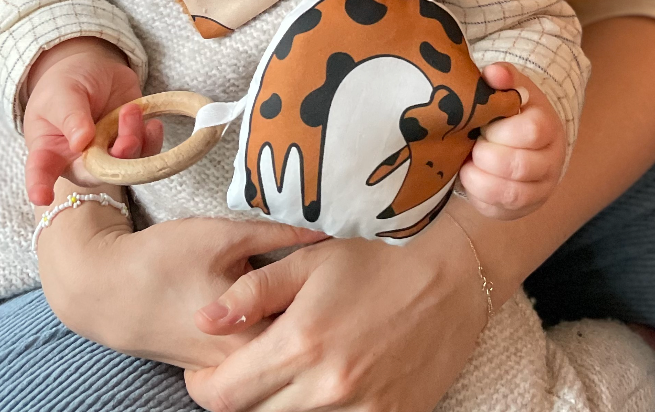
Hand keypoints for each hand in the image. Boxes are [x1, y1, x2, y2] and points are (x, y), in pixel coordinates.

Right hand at [23, 37, 162, 204]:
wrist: (93, 67)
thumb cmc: (65, 83)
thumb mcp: (62, 93)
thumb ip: (70, 117)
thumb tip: (80, 142)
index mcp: (50, 150)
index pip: (41, 173)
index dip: (39, 187)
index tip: (41, 197)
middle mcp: (78, 159)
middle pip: (95, 174)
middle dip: (113, 164)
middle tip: (125, 142)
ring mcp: (106, 152)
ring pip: (124, 164)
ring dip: (134, 143)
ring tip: (131, 111)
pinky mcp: (130, 140)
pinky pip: (145, 151)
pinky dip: (151, 140)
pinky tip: (153, 124)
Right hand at [36, 180, 325, 369]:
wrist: (105, 288)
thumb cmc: (164, 257)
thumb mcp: (226, 234)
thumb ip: (281, 231)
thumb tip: (327, 225)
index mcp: (250, 334)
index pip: (312, 331)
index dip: (336, 305)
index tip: (355, 280)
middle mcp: (241, 364)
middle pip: (300, 352)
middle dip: (322, 323)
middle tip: (340, 291)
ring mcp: (226, 371)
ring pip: (280, 362)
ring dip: (299, 335)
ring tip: (317, 301)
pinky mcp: (213, 367)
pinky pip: (258, 364)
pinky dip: (275, 340)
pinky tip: (284, 312)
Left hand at [186, 210, 486, 411]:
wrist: (452, 276)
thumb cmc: (378, 258)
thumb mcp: (311, 260)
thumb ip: (253, 293)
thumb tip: (202, 320)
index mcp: (301, 343)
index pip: (224, 395)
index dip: (204, 385)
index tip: (207, 368)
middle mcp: (327, 388)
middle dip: (242, 393)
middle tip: (252, 363)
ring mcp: (362, 411)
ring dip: (281, 404)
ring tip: (292, 369)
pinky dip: (324, 411)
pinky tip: (329, 383)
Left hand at [457, 62, 565, 219]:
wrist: (522, 139)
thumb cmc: (510, 111)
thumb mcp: (510, 88)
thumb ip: (503, 77)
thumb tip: (494, 73)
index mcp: (548, 126)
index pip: (531, 131)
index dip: (500, 130)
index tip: (484, 126)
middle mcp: (551, 161)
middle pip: (519, 166)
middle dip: (485, 156)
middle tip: (472, 146)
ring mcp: (539, 189)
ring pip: (511, 194)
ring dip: (479, 179)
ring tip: (467, 163)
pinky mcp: (522, 209)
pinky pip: (499, 210)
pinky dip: (478, 196)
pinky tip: (471, 178)